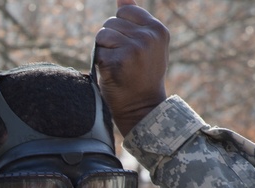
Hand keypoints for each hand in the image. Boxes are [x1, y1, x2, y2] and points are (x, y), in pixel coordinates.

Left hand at [94, 0, 169, 135]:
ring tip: (117, 66)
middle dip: (110, 41)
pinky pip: (98, 51)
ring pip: (102, 35)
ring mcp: (135, 47)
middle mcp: (148, 36)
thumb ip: (135, 20)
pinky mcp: (119, 60)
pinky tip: (113, 73)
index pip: (125, 12)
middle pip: (110, 23)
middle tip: (122, 61)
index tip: (128, 48)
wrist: (142, 107)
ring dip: (103, 51)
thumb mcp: (146, 44)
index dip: (120, 30)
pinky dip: (100, 63)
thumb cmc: (141, 76)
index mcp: (157, 29)